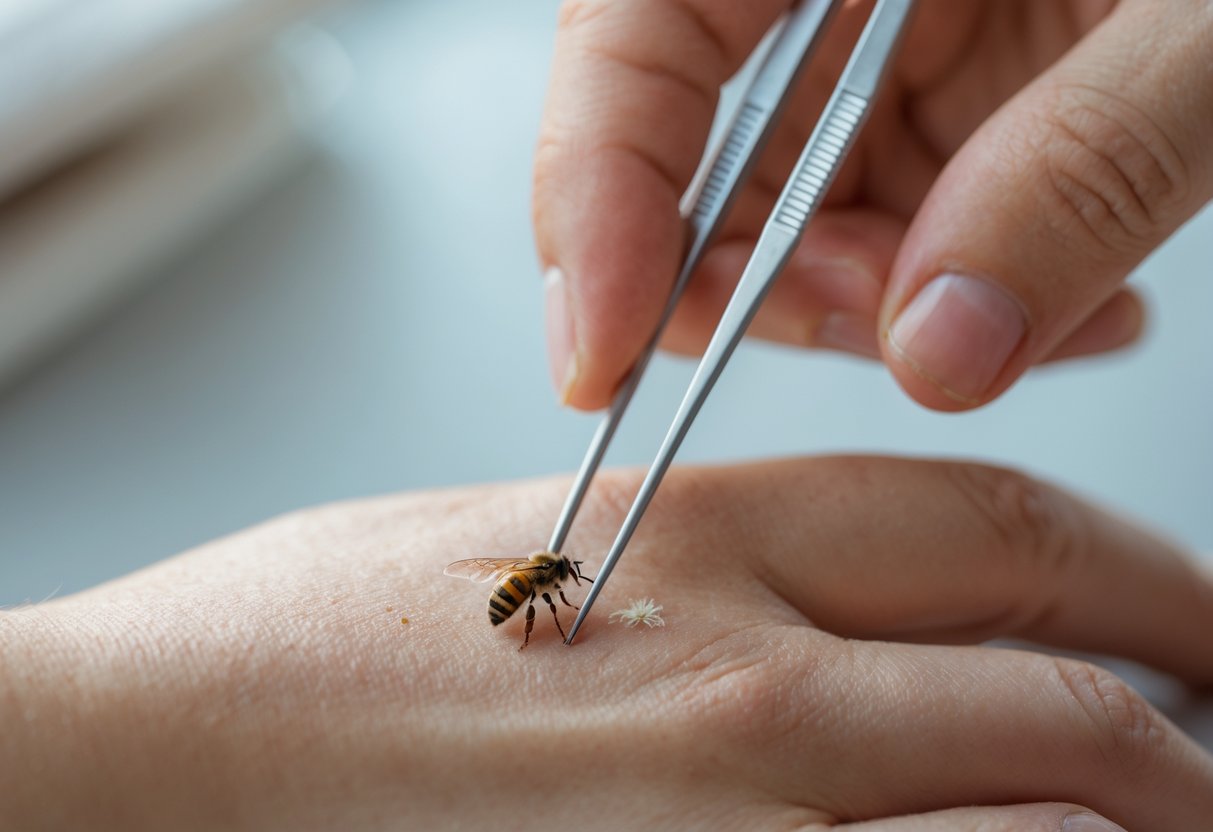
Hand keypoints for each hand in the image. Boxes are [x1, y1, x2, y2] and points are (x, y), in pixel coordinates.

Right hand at [3, 458, 1211, 828]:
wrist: (156, 769)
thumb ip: (698, 552)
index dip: (1138, 568)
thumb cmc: (298, 650)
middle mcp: (742, 690)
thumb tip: (844, 595)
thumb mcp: (522, 532)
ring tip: (1142, 818)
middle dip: (1184, 725)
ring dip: (1117, 826)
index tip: (1189, 614)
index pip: (997, 523)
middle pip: (1067, 699)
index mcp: (696, 539)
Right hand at [533, 0, 1212, 409]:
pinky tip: (1062, 304)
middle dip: (772, 283)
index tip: (599, 351)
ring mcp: (878, 44)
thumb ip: (1082, 168)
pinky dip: (959, 298)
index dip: (590, 200)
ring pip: (789, 219)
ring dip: (888, 309)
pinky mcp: (941, 99)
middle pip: (693, 155)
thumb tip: (941, 347)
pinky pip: (892, 226)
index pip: (626, 44)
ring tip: (1039, 315)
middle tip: (895, 329)